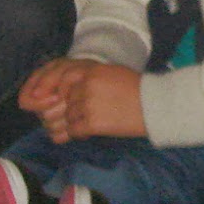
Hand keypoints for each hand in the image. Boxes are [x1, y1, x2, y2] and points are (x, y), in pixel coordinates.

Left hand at [27, 60, 145, 142]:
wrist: (156, 106)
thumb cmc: (138, 90)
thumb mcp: (112, 73)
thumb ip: (90, 78)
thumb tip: (68, 90)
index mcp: (93, 70)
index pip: (63, 77)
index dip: (53, 87)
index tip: (48, 97)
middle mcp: (87, 85)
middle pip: (66, 101)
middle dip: (72, 109)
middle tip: (86, 114)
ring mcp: (89, 104)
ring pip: (69, 117)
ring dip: (78, 122)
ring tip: (97, 121)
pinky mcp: (93, 122)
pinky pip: (75, 130)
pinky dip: (80, 133)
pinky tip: (94, 130)